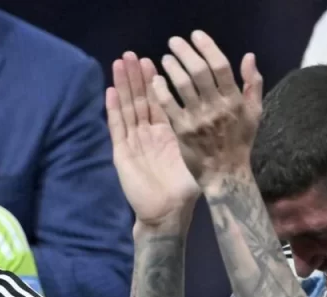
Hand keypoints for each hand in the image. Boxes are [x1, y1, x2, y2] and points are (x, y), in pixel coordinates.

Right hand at [107, 52, 200, 228]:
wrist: (167, 211)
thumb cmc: (184, 187)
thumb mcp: (197, 153)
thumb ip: (200, 129)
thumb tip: (215, 108)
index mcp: (165, 132)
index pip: (158, 101)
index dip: (153, 80)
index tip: (153, 59)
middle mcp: (147, 133)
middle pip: (139, 99)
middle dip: (135, 77)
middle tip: (130, 54)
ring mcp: (132, 141)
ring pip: (127, 108)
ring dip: (122, 86)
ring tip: (119, 64)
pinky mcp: (121, 152)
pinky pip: (117, 127)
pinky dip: (113, 109)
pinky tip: (110, 92)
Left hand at [153, 30, 263, 183]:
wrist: (225, 175)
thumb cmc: (239, 143)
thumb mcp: (254, 113)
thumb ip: (253, 84)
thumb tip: (248, 56)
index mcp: (235, 100)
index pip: (220, 66)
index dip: (207, 48)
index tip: (195, 36)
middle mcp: (217, 107)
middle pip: (199, 72)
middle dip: (185, 53)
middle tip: (174, 42)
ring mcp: (198, 119)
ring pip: (182, 87)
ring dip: (172, 68)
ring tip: (164, 58)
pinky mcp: (181, 132)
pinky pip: (168, 107)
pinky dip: (161, 91)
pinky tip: (155, 81)